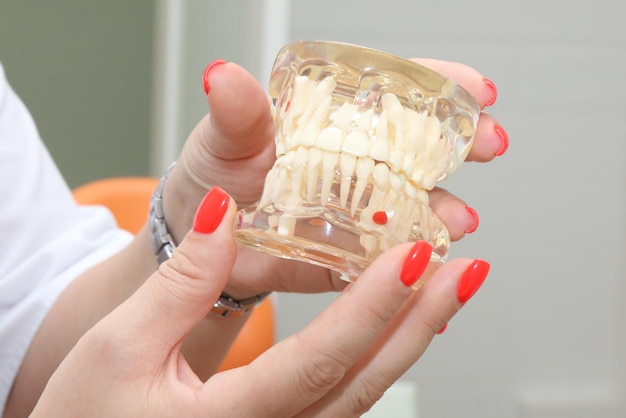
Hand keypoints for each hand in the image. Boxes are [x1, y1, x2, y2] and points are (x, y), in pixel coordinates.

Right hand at [30, 186, 488, 417]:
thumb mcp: (118, 345)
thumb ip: (180, 282)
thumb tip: (225, 215)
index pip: (319, 360)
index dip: (370, 306)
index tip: (413, 256)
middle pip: (363, 382)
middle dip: (421, 322)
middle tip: (465, 271)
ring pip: (364, 395)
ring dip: (410, 339)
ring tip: (446, 289)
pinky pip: (346, 400)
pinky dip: (381, 358)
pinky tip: (400, 325)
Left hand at [162, 59, 505, 297]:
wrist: (197, 236)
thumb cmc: (214, 174)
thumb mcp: (224, 138)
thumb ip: (235, 113)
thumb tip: (223, 76)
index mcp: (331, 122)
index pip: (394, 94)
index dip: (440, 87)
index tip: (476, 91)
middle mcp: (353, 163)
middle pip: (421, 147)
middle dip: (462, 145)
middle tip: (489, 146)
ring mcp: (356, 210)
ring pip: (414, 207)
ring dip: (444, 212)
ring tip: (457, 220)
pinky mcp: (346, 256)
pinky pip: (386, 263)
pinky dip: (412, 270)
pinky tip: (432, 275)